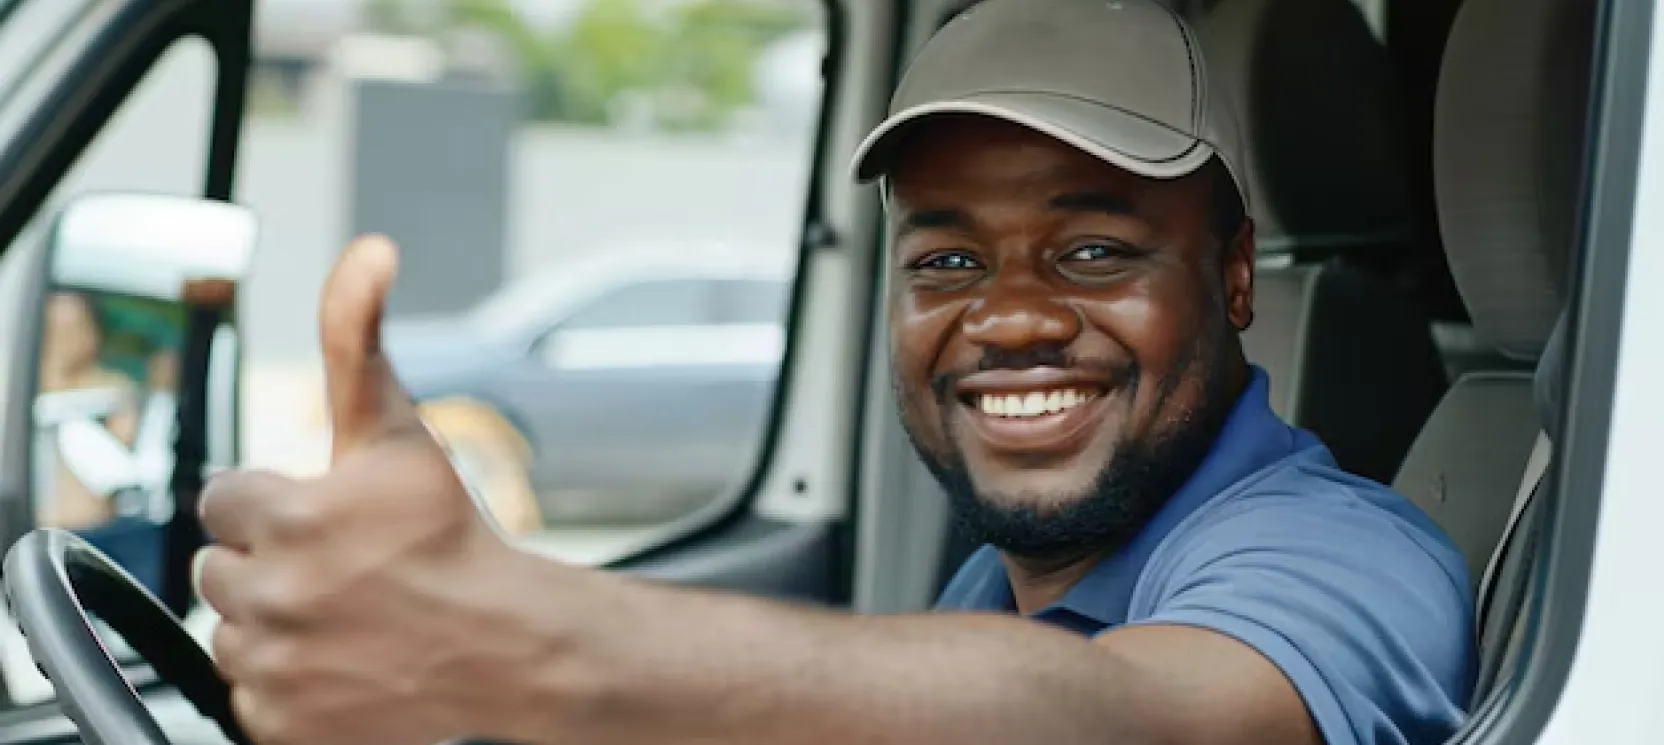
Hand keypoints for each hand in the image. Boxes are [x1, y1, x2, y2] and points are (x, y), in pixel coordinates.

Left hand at [195, 236, 548, 744]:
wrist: (508, 647)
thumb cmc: (454, 537)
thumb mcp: (400, 430)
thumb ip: (360, 336)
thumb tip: (368, 250)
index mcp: (286, 516)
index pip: (225, 502)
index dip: (276, 504)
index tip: (324, 520)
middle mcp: (269, 594)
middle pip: (222, 569)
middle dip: (272, 563)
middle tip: (342, 570)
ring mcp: (273, 666)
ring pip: (235, 633)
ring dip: (277, 623)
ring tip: (346, 617)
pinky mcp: (280, 723)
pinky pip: (251, 697)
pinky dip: (288, 686)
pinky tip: (342, 662)